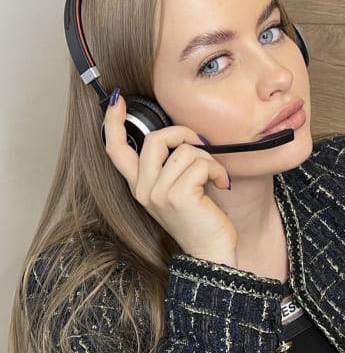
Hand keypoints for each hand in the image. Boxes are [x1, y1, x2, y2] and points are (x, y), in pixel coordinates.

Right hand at [104, 93, 237, 265]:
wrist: (211, 251)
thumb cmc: (199, 220)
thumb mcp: (177, 189)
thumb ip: (169, 165)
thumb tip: (180, 135)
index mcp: (139, 186)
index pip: (116, 150)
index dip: (113, 122)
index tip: (117, 100)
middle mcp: (143, 190)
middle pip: (154, 139)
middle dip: (183, 134)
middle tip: (202, 146)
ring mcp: (158, 193)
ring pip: (184, 150)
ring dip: (209, 159)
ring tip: (215, 178)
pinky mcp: (178, 195)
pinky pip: (200, 163)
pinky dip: (217, 170)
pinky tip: (222, 184)